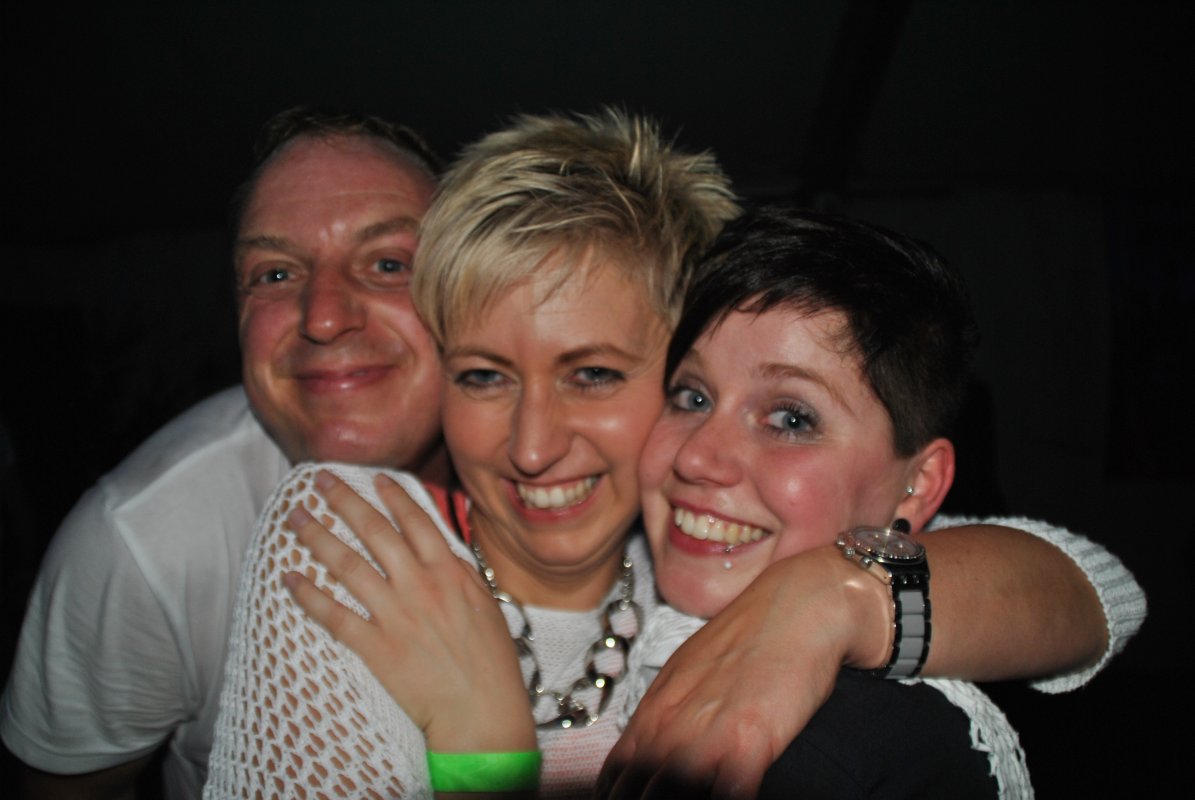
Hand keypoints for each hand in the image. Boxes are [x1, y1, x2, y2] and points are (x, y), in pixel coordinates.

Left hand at [284, 469, 535, 752]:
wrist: (481, 710)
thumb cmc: (491, 662)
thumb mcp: (486, 604)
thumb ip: (459, 572)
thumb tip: (439, 546)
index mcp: (450, 571)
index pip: (414, 521)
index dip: (391, 496)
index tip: (371, 477)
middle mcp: (420, 585)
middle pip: (374, 532)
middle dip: (344, 500)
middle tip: (319, 479)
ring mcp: (396, 615)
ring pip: (348, 565)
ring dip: (317, 537)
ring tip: (295, 517)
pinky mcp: (376, 647)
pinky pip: (334, 615)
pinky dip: (309, 595)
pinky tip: (289, 578)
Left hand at [599, 547, 887, 798]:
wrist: (796, 606)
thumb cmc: (747, 639)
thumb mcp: (689, 673)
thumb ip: (666, 714)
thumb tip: (647, 749)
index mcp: (654, 712)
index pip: (616, 775)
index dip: (616, 796)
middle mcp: (671, 727)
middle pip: (639, 793)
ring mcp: (707, 736)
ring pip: (673, 796)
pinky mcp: (747, 743)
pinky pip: (727, 796)